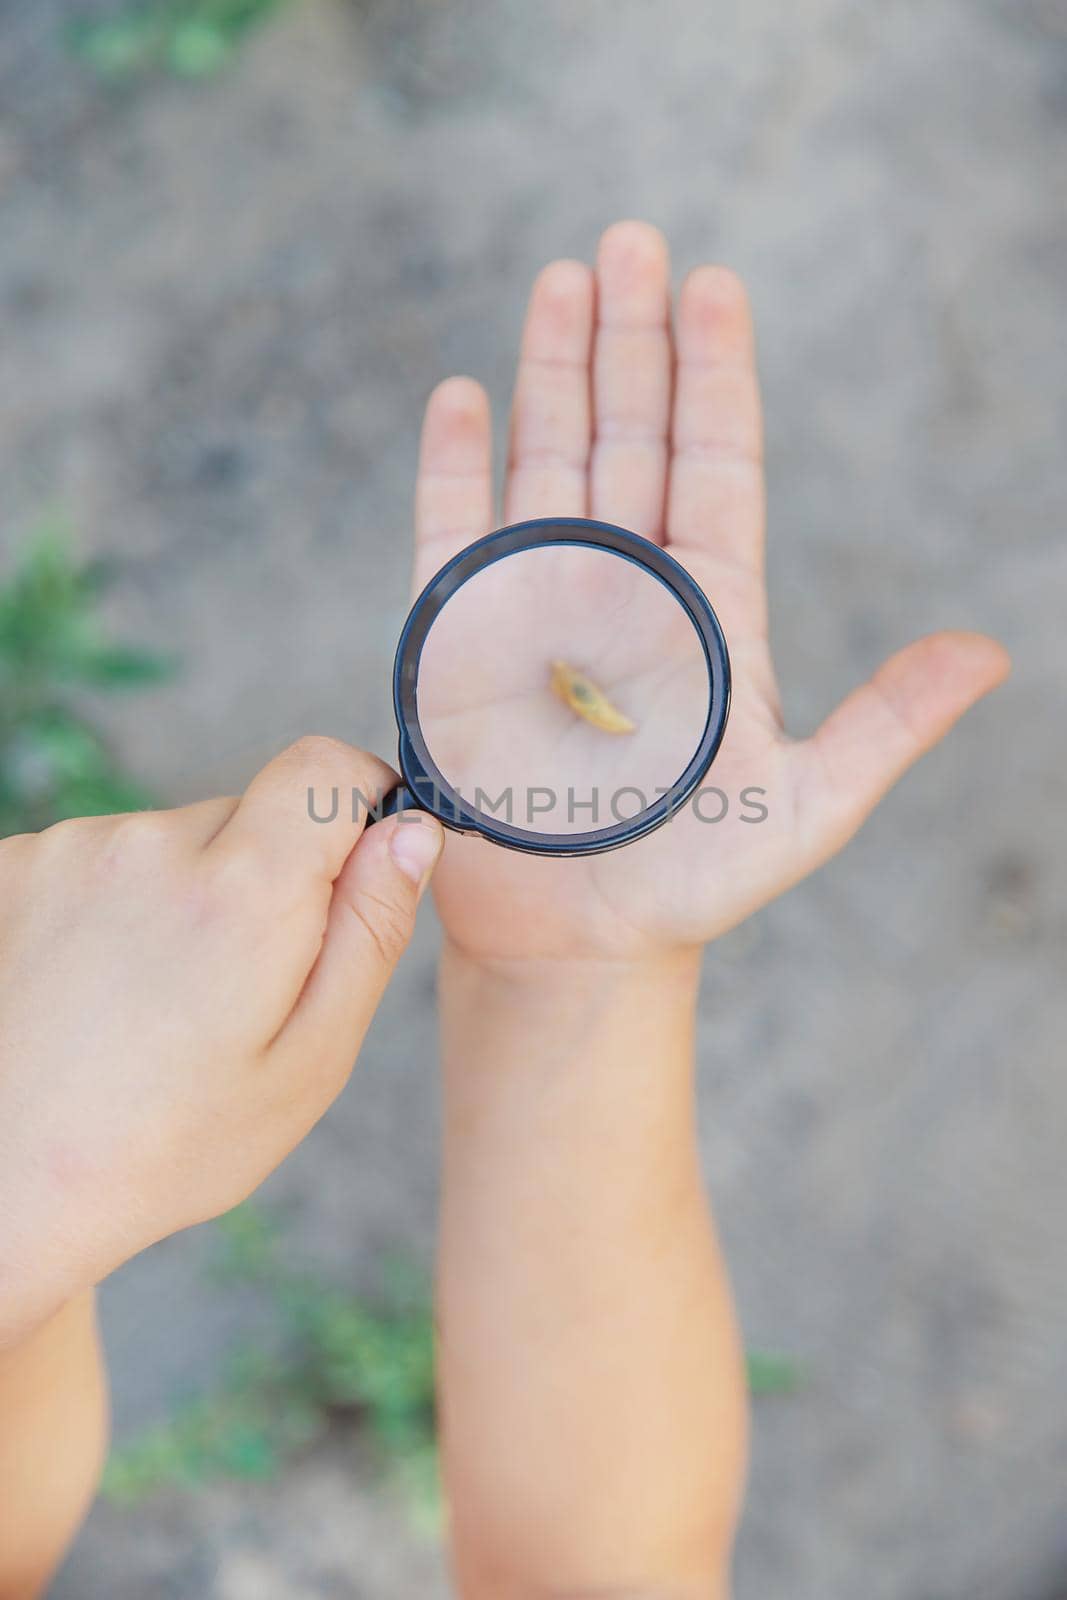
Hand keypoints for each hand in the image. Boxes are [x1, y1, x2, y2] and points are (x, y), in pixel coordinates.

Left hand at [0, 738, 442, 1346]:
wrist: (7, 1186)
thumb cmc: (168, 1145)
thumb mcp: (309, 1062)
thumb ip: (370, 932)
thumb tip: (412, 830)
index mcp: (242, 893)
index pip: (328, 767)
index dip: (357, 809)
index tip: (346, 879)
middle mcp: (152, 845)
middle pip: (250, 815)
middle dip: (264, 882)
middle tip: (233, 991)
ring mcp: (71, 850)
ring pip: (175, 841)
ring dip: (183, 896)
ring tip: (152, 1003)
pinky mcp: (14, 865)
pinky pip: (104, 858)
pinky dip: (114, 907)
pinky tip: (95, 992)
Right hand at [412, 221, 1008, 964]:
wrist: (578, 944)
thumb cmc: (690, 885)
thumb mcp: (807, 806)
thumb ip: (888, 725)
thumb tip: (989, 653)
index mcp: (708, 611)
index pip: (716, 466)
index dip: (715, 375)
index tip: (713, 284)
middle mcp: (625, 591)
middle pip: (632, 437)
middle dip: (632, 337)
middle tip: (632, 239)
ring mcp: (541, 609)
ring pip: (550, 462)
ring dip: (553, 369)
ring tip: (563, 278)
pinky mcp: (465, 643)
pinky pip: (456, 537)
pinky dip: (457, 466)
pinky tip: (465, 394)